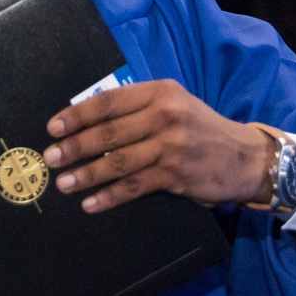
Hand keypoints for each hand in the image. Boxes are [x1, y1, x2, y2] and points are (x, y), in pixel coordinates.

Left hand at [44, 81, 273, 212]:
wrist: (244, 156)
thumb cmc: (199, 127)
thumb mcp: (174, 103)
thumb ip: (137, 107)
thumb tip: (88, 117)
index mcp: (160, 92)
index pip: (109, 102)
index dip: (78, 115)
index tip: (54, 127)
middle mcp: (165, 115)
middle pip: (109, 132)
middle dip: (75, 146)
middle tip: (51, 158)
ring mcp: (171, 146)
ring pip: (118, 162)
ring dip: (86, 175)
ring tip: (64, 183)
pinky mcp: (176, 175)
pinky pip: (135, 187)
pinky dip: (110, 196)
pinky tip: (91, 203)